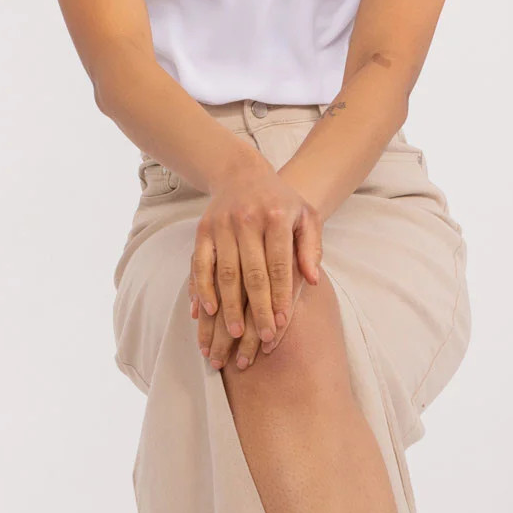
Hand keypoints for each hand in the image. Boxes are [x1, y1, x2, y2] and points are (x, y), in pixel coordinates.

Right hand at [188, 159, 323, 370]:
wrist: (242, 174)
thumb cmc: (281, 202)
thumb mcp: (305, 217)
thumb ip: (311, 247)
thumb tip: (312, 280)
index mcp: (277, 218)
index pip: (279, 265)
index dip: (280, 297)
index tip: (282, 323)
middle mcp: (248, 221)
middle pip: (253, 275)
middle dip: (257, 310)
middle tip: (261, 338)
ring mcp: (222, 226)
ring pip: (226, 274)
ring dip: (229, 307)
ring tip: (234, 334)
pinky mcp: (203, 231)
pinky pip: (201, 265)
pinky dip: (202, 289)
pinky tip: (207, 311)